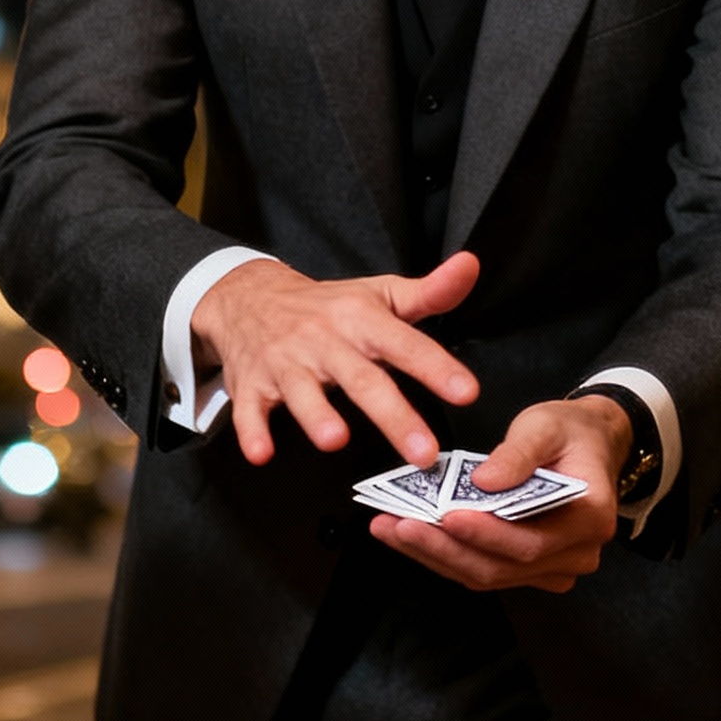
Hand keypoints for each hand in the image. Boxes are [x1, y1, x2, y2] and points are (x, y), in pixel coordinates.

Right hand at [191, 252, 480, 464]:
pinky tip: (261, 454)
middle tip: (424, 453)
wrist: (250, 298)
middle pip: (363, 380)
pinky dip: (252, 432)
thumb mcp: (381, 294)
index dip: (437, 368)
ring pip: (302, 392)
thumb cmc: (330, 306)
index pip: (405, 344)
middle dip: (394, 416)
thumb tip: (472, 266)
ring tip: (336, 441)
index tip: (467, 393)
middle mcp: (325, 341)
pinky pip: (249, 410)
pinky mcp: (252, 384)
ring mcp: (286, 364)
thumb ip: (431, 292)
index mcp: (362, 320)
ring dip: (316, 415)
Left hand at [370, 395, 628, 592]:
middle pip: (502, 567)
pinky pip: (483, 570)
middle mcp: (576, 555)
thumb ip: (518, 453)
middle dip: (445, 548)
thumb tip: (482, 481)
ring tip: (391, 528)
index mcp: (590, 519)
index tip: (445, 516)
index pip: (531, 541)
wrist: (590, 444)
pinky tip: (407, 535)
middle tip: (399, 525)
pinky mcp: (528, 569)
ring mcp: (553, 568)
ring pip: (487, 574)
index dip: (485, 535)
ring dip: (435, 554)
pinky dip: (443, 554)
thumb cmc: (570, 432)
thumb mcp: (547, 426)